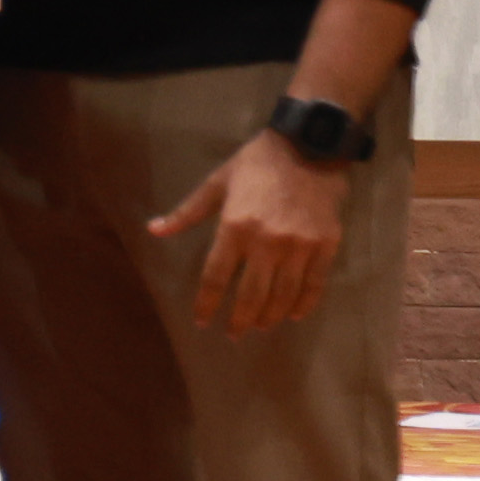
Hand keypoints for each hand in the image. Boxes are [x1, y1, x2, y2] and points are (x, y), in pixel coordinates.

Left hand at [148, 131, 343, 330]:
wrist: (308, 146)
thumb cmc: (256, 165)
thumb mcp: (216, 183)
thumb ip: (187, 212)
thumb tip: (153, 230)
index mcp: (235, 227)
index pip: (216, 277)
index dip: (207, 304)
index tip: (202, 322)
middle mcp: (267, 242)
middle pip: (251, 294)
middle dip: (240, 320)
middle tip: (234, 334)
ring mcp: (299, 245)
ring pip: (283, 294)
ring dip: (270, 316)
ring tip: (260, 327)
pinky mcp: (326, 244)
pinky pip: (315, 283)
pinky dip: (304, 303)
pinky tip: (293, 314)